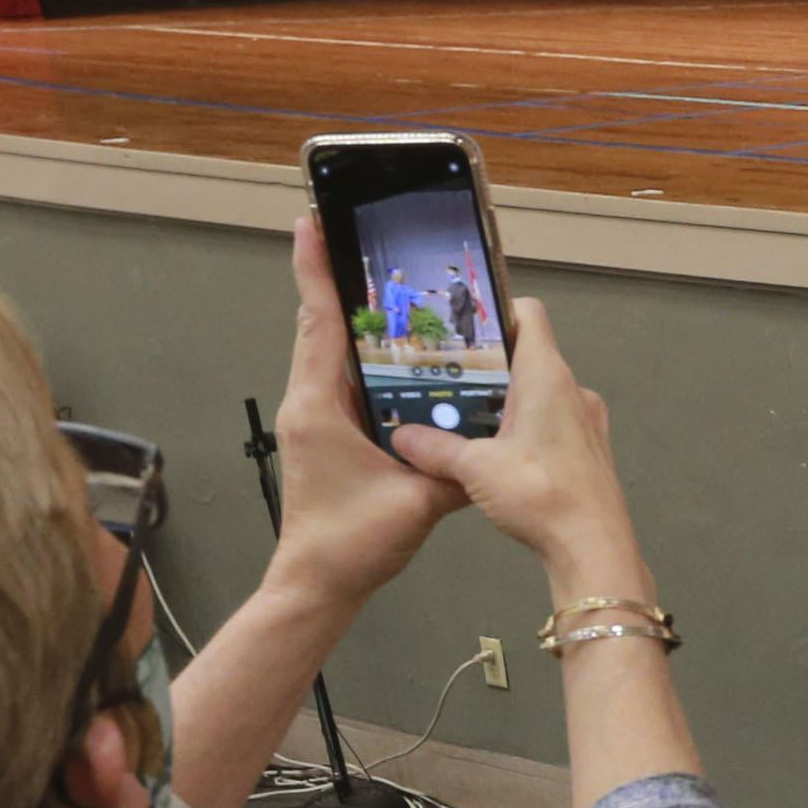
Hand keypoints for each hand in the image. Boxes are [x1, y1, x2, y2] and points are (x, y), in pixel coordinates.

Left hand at [260, 215, 465, 608]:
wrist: (317, 584)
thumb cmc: (352, 543)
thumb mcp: (418, 503)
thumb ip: (457, 465)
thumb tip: (497, 436)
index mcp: (320, 406)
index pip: (318, 323)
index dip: (316, 271)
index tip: (310, 223)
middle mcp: (310, 402)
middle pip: (321, 326)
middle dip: (338, 281)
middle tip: (359, 239)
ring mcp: (314, 417)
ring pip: (331, 352)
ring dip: (352, 318)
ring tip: (384, 285)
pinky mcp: (325, 433)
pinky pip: (343, 380)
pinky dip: (364, 356)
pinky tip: (396, 351)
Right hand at [391, 292, 647, 592]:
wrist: (593, 548)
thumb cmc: (540, 494)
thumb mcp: (474, 468)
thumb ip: (434, 447)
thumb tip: (400, 437)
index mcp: (548, 375)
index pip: (528, 314)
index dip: (497, 311)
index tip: (463, 327)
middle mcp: (573, 389)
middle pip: (529, 354)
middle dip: (488, 363)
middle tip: (447, 377)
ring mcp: (587, 420)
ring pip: (540, 391)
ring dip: (505, 399)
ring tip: (463, 416)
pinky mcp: (590, 449)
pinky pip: (552, 421)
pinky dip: (524, 426)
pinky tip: (495, 451)